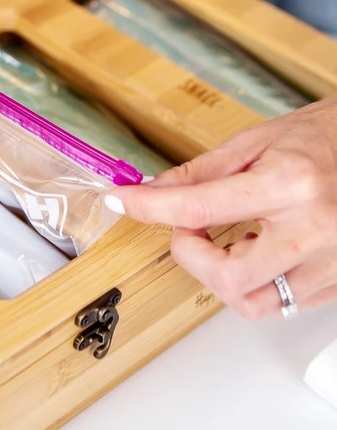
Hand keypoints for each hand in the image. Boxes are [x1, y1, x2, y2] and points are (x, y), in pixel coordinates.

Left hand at [106, 97, 336, 319]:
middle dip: (190, 256)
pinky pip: (281, 303)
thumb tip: (156, 188)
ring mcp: (330, 262)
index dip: (149, 206)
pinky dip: (252, 282)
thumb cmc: (322, 137)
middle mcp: (312, 229)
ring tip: (225, 241)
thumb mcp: (255, 142)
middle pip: (228, 277)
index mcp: (288, 184)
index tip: (124, 201)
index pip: (199, 205)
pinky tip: (254, 251)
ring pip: (253, 303)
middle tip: (188, 229)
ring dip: (220, 276)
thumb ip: (201, 172)